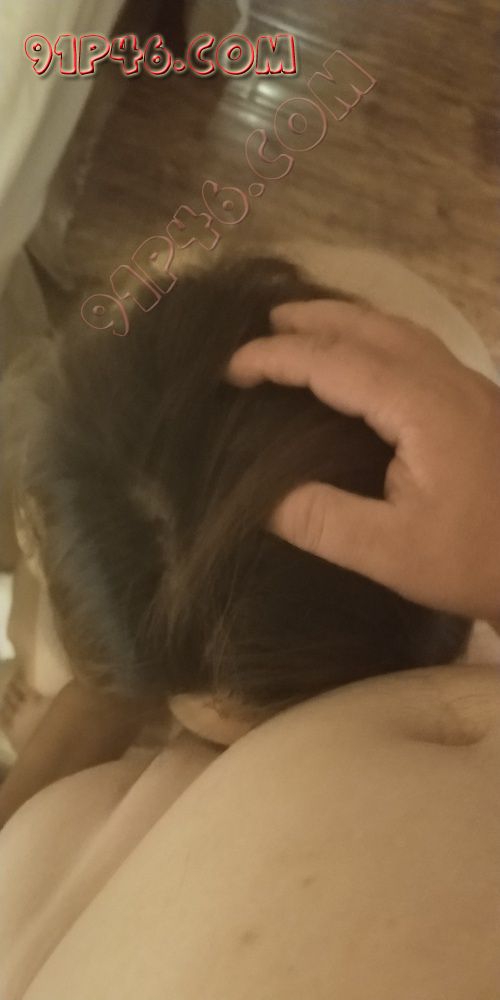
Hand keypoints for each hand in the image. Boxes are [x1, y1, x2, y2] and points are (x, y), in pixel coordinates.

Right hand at [227, 300, 499, 620]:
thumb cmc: (477, 559)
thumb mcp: (392, 553)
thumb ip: (322, 522)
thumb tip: (257, 499)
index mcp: (422, 406)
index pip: (335, 362)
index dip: (277, 359)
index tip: (230, 369)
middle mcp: (447, 380)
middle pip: (371, 326)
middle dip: (311, 319)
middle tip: (261, 323)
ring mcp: (468, 386)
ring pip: (399, 330)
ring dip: (346, 321)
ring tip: (302, 327)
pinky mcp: (477, 402)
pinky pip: (416, 347)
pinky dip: (376, 337)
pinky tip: (364, 358)